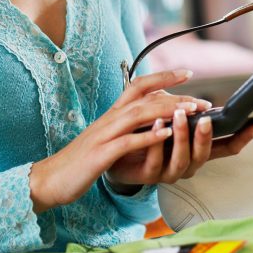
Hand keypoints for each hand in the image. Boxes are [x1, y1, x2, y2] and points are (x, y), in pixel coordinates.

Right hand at [28, 69, 214, 212]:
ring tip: (191, 111)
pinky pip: (126, 142)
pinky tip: (165, 134)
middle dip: (176, 97)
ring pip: (138, 115)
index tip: (188, 73)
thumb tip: (152, 120)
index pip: (138, 86)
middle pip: (145, 98)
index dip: (163, 77)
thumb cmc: (82, 161)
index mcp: (112, 115)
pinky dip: (147, 136)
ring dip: (167, 110)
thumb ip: (126, 127)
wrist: (49, 179)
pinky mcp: (100, 155)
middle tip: (202, 101)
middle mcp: (109, 120)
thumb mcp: (106, 138)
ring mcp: (104, 136)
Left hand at [105, 112, 252, 190]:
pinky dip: (158, 143)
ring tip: (178, 115)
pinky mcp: (147, 176)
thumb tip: (193, 91)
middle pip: (205, 155)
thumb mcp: (165, 113)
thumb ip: (180, 106)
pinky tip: (157, 125)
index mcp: (196, 148)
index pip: (226, 147)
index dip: (242, 138)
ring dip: (182, 136)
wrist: (112, 152)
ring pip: (182, 160)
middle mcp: (187, 163)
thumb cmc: (143, 131)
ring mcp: (168, 171)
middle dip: (206, 135)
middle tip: (205, 117)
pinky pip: (155, 161)